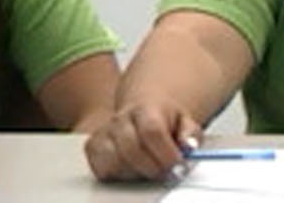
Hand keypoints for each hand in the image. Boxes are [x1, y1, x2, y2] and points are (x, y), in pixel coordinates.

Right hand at [83, 100, 202, 180]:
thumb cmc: (163, 120)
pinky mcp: (92, 147)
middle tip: (166, 171)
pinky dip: (119, 174)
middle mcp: (121, 119)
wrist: (140, 112)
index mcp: (146, 109)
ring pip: (116, 162)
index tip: (177, 164)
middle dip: (153, 167)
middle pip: (132, 149)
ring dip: (136, 172)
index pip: (152, 131)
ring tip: (149, 166)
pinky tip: (132, 167)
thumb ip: (190, 134)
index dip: (165, 153)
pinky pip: (102, 169)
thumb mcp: (184, 122)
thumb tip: (189, 146)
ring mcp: (104, 132)